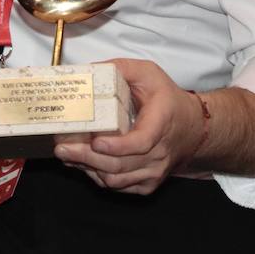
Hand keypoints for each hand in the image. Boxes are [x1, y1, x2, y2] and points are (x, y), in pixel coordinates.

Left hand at [54, 58, 204, 194]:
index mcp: (160, 122)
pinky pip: (120, 186)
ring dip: (88, 168)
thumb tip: (88, 71)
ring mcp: (154, 170)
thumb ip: (120, 68)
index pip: (141, 142)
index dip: (117, 146)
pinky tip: (82, 163)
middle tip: (61, 148)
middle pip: (121, 164)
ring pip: (117, 179)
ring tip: (66, 154)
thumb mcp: (148, 73)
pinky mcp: (148, 182)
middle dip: (87, 158)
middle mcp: (160, 152)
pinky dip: (98, 177)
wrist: (192, 127)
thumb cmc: (167, 99)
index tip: (96, 141)